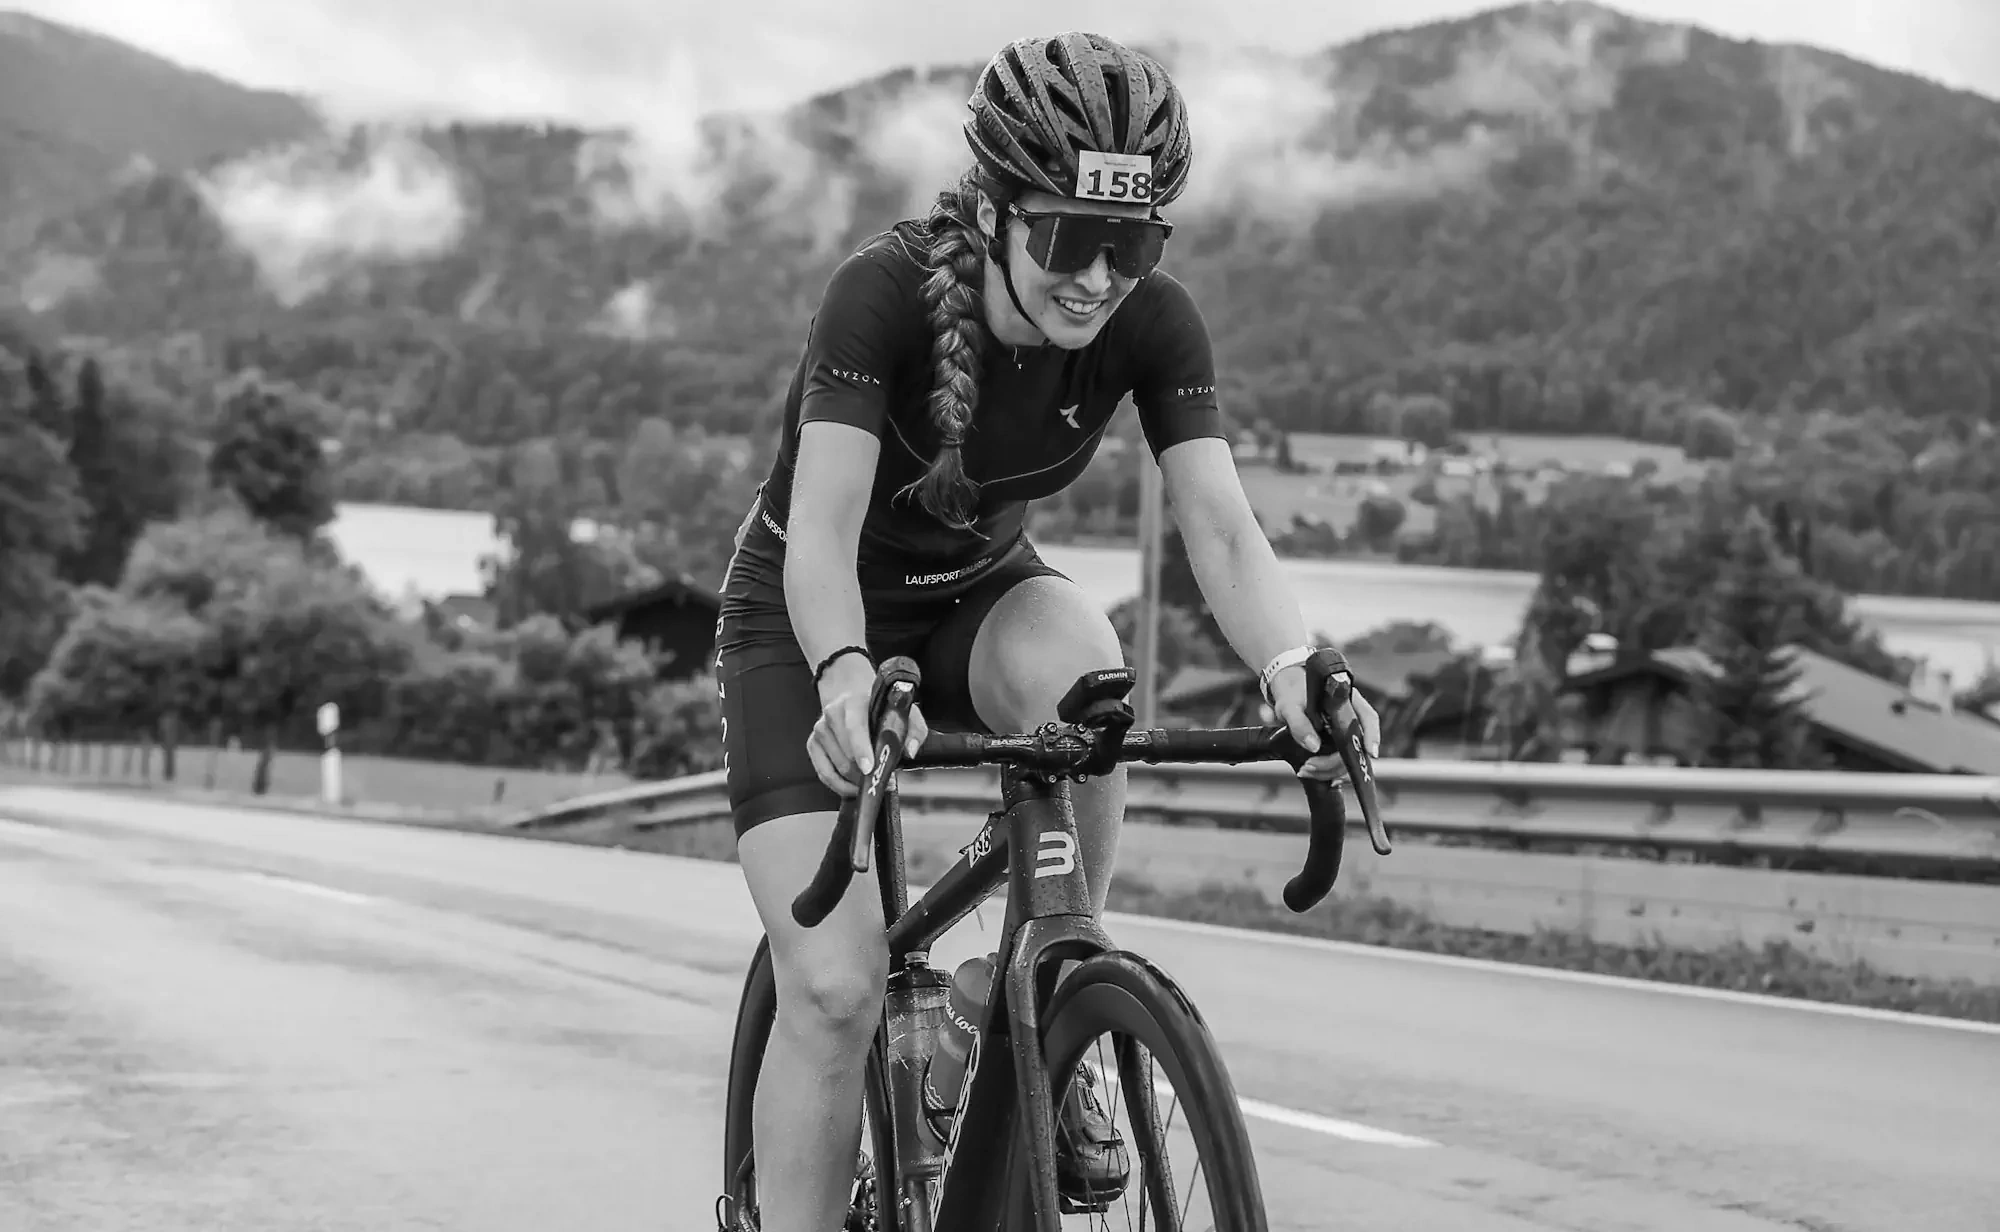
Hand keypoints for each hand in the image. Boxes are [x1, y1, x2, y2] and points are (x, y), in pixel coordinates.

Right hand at [806, 654, 928, 796]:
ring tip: (871, 779)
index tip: (868, 768)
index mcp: (854, 702)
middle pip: (846, 755)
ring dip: (856, 780)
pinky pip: (824, 774)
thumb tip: (910, 751)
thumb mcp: (903, 712)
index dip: (861, 749)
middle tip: (883, 779)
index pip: (855, 727)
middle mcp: (833, 714)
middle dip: (866, 773)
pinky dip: (840, 785)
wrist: (853, 696)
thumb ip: (915, 730)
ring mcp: (820, 730)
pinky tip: (853, 786)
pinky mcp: (813, 744)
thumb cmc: (879, 708)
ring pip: (837, 767)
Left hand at [1267, 664, 1380, 782]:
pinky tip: (1315, 773)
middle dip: (1336, 763)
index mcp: (1347, 701)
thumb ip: (1299, 724)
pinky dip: (1329, 770)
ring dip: (1330, 770)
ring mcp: (1346, 733)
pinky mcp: (1337, 745)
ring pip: (1349, 758)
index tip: (1370, 752)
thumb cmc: (1293, 695)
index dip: (1373, 735)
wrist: (1289, 695)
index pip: (1368, 718)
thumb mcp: (1290, 706)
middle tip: (1310, 767)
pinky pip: (1340, 761)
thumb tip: (1313, 746)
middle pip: (1357, 745)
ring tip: (1305, 770)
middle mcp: (1351, 718)